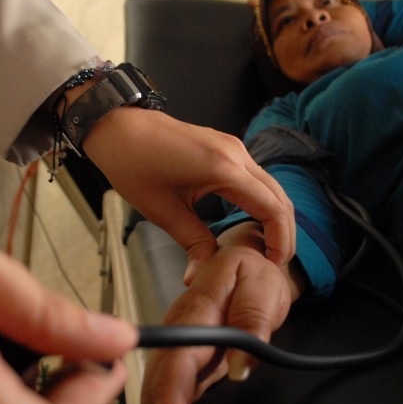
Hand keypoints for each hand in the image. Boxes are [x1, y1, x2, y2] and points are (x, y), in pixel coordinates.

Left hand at [83, 108, 294, 272]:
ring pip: (272, 186)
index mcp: (224, 169)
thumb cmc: (134, 163)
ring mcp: (233, 148)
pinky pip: (257, 177)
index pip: (272, 208)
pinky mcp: (226, 148)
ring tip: (267, 247)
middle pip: (280, 197)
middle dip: (284, 232)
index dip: (281, 240)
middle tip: (276, 262)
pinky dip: (264, 202)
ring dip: (275, 217)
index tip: (274, 264)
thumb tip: (201, 276)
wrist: (118, 127)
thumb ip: (192, 242)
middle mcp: (236, 154)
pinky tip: (253, 223)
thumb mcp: (162, 210)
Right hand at [139, 222, 303, 403]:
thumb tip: (241, 366)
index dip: (168, 403)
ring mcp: (178, 354)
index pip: (176, 364)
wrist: (247, 263)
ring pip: (158, 403)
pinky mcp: (184, 368)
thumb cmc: (251, 271)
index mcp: (194, 314)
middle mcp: (178, 337)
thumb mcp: (261, 286)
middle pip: (159, 392)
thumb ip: (252, 322)